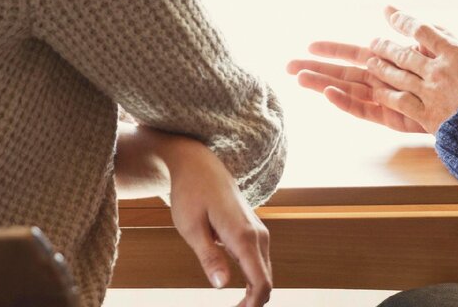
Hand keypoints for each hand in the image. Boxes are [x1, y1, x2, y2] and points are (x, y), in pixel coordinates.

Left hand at [163, 137, 271, 305]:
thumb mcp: (191, 228)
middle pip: (266, 281)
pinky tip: (236, 288)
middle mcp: (258, 234)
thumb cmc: (191, 193)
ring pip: (264, 272)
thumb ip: (209, 258)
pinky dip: (252, 280)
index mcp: (243, 236)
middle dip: (253, 304)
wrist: (199, 164)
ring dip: (253, 294)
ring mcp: (258, 231)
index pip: (261, 282)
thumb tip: (223, 286)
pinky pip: (259, 262)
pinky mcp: (253, 230)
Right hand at [287, 41, 426, 132]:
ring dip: (324, 85)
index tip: (309, 45)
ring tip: (299, 78)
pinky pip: (368, 111)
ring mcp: (389, 102)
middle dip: (318, 69)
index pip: (356, 55)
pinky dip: (347, 103)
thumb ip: (413, 28)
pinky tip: (329, 93)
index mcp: (394, 64)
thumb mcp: (439, 41)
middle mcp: (387, 83)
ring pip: (350, 92)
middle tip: (288, 65)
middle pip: (345, 75)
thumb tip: (388, 8)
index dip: (333, 51)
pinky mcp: (396, 119)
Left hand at [367, 1, 457, 132]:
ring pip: (399, 77)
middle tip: (373, 42)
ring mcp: (431, 94)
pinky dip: (387, 96)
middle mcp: (437, 71)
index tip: (390, 14)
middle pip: (405, 54)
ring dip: (382, 68)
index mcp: (454, 53)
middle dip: (387, 46)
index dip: (404, 20)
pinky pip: (401, 103)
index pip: (422, 31)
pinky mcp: (429, 117)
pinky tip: (378, 93)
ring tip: (370, 63)